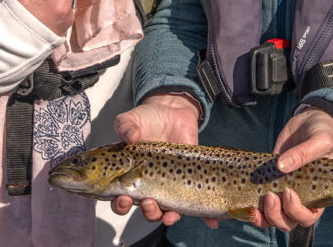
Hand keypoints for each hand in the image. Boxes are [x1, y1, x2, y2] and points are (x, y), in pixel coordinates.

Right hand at [111, 93, 201, 225]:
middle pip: (147, 209)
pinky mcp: (192, 180)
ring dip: (168, 217)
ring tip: (169, 215)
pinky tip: (211, 222)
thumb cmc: (148, 119)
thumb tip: (129, 135)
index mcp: (131, 175)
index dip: (121, 205)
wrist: (172, 111)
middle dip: (148, 212)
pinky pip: (198, 202)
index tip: (123, 199)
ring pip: (169, 210)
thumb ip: (126, 127)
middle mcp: (150, 184)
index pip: (122, 198)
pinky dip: (206, 216)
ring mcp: (172, 184)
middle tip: (149, 203)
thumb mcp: (132, 120)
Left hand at [250, 107, 332, 231]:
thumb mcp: (319, 141)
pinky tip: (241, 202)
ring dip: (261, 216)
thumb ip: (303, 154)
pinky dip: (249, 206)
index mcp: (317, 194)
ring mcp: (282, 191)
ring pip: (271, 217)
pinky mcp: (267, 182)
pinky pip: (258, 201)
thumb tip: (280, 166)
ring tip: (253, 204)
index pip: (307, 217)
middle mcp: (300, 198)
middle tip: (270, 196)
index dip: (296, 212)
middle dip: (276, 215)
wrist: (309, 122)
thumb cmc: (322, 134)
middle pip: (287, 221)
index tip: (289, 192)